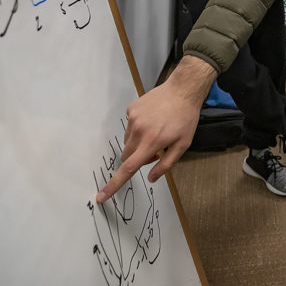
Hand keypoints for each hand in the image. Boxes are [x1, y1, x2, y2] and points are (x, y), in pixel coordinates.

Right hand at [95, 56, 215, 202]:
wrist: (182, 90)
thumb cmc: (185, 118)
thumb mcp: (183, 144)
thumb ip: (166, 164)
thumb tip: (150, 178)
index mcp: (151, 142)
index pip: (128, 168)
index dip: (113, 185)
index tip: (100, 196)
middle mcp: (138, 131)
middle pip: (127, 156)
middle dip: (137, 159)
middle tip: (156, 151)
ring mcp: (133, 118)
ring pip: (128, 142)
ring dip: (138, 144)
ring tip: (156, 132)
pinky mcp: (131, 109)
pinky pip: (129, 126)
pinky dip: (138, 128)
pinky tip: (153, 120)